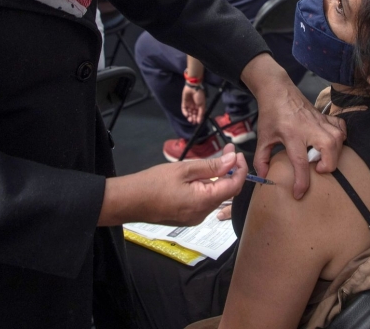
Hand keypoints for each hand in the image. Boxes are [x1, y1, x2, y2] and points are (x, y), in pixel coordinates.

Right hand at [99, 145, 247, 226]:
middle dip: (230, 171)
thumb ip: (211, 166)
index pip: (234, 186)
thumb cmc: (154, 182)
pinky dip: (208, 187)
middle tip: (227, 151)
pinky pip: (204, 201)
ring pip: (216, 196)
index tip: (237, 152)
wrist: (129, 201)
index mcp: (204, 201)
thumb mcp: (184, 169)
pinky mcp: (187, 218)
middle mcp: (203, 214)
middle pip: (227, 192)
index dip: (240, 169)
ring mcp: (195, 218)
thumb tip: (233, 159)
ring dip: (219, 178)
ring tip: (214, 160)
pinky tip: (200, 175)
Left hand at [182, 85, 206, 123]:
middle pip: (193, 114)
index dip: (197, 119)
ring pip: (188, 113)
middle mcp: (194, 106)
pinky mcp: (184, 103)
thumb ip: (201, 113)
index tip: (197, 123)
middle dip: (193, 118)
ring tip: (190, 119)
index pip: (198, 114)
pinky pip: (184, 109)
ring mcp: (189, 104)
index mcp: (200, 106)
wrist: (193, 87)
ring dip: (189, 117)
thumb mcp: (202, 105)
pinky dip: (185, 113)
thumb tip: (200, 122)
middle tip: (193, 122)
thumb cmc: (199, 96)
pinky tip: (187, 115)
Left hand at [241, 55, 345, 198]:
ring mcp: (320, 121)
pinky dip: (341, 137)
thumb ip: (262, 158)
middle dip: (327, 166)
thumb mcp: (263, 137)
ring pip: (338, 140)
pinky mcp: (326, 116)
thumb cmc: (270, 114)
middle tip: (317, 169)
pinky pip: (341, 128)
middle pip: (329, 150)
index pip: (301, 163)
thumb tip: (263, 176)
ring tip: (324, 158)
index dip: (302, 182)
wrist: (278, 90)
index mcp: (292, 134)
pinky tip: (332, 143)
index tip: (299, 193)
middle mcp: (309, 128)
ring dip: (335, 154)